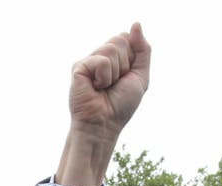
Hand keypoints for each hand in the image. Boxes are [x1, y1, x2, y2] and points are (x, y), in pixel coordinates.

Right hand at [56, 24, 151, 185]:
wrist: (104, 125)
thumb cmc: (120, 106)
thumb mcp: (140, 76)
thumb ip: (143, 50)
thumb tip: (135, 24)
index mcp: (114, 57)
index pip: (127, 38)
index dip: (132, 57)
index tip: (125, 77)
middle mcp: (99, 56)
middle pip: (120, 39)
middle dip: (124, 64)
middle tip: (114, 83)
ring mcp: (88, 61)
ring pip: (112, 48)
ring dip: (115, 72)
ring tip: (104, 87)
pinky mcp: (78, 67)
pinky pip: (102, 60)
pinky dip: (105, 77)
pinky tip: (96, 88)